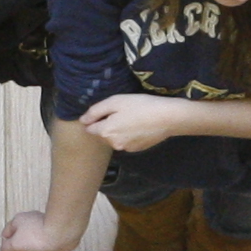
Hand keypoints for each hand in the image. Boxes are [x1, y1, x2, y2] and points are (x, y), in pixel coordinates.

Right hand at [2, 207, 78, 250]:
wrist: (61, 233)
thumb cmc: (37, 236)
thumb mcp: (15, 244)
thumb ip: (6, 248)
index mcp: (17, 222)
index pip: (6, 236)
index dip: (6, 250)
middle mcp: (29, 223)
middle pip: (21, 242)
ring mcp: (42, 228)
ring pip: (34, 245)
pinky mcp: (53, 233)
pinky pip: (45, 245)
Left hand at [75, 93, 206, 154]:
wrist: (167, 118)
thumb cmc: (140, 105)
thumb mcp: (115, 101)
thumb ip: (96, 111)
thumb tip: (83, 120)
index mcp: (106, 132)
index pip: (89, 129)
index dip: (95, 119)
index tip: (106, 110)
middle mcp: (113, 144)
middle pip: (102, 134)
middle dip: (107, 125)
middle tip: (121, 112)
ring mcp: (126, 149)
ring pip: (115, 139)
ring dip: (118, 131)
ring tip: (132, 118)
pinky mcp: (137, 149)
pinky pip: (126, 142)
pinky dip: (129, 135)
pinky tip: (139, 126)